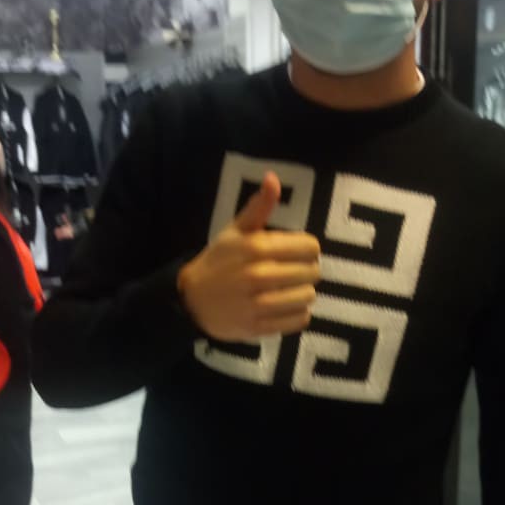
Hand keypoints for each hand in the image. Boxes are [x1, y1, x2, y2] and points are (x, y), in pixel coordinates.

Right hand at [178, 173, 320, 341]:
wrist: (191, 300)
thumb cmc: (218, 261)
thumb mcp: (235, 231)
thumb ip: (259, 206)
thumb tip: (273, 177)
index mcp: (257, 247)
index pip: (310, 247)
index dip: (306, 249)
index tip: (295, 253)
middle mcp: (259, 275)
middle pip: (312, 272)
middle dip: (306, 271)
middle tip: (291, 273)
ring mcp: (259, 304)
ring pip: (308, 297)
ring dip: (303, 294)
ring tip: (289, 291)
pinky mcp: (259, 327)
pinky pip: (299, 320)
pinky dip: (297, 314)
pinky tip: (285, 308)